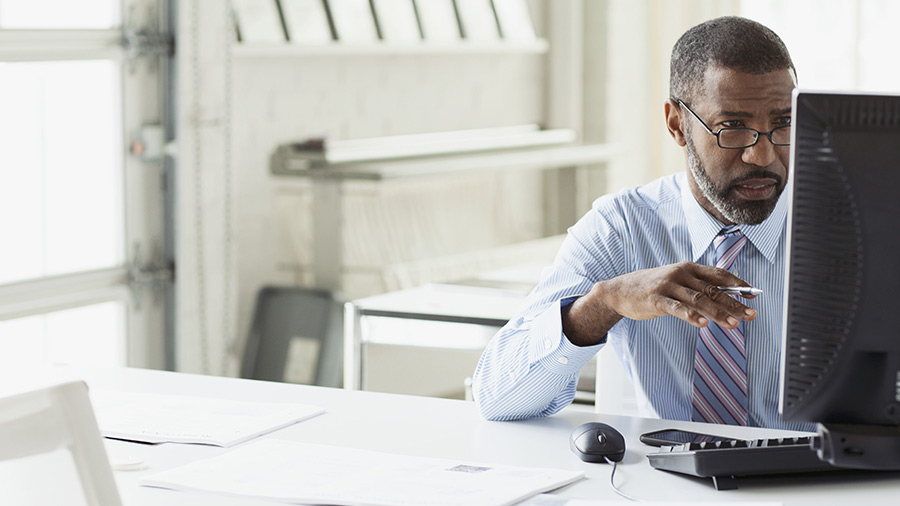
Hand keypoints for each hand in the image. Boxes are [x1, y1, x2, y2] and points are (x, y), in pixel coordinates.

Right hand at [562, 262, 757, 345]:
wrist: (619, 290)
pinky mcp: (656, 299)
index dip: (738, 284)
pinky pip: (677, 308)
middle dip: (734, 303)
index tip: (754, 295)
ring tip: (733, 324)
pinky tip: (703, 324)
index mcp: (688, 268)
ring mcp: (668, 286)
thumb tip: (725, 297)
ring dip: (718, 313)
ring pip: (699, 300)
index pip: (718, 275)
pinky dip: (691, 316)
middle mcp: (680, 274)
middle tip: (751, 315)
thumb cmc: (652, 287)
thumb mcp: (675, 282)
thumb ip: (697, 288)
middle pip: (713, 290)